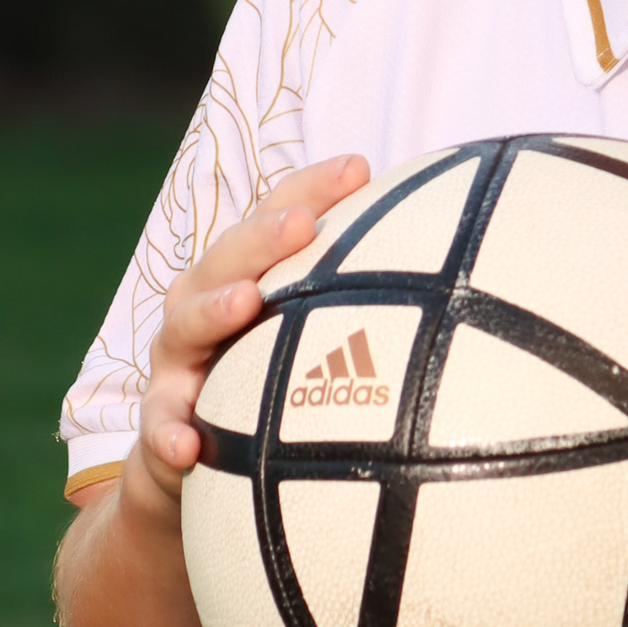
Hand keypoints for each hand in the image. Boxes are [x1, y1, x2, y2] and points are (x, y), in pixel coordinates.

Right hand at [122, 154, 370, 529]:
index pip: (278, 215)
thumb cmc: (272, 377)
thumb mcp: (312, 333)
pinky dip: (169, 432)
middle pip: (228, 256)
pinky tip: (188, 446)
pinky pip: (160, 425)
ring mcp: (177, 360)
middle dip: (264, 236)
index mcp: (245, 270)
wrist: (196, 457)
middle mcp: (204, 302)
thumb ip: (364, 300)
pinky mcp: (163, 419)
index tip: (360, 169)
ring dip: (212, 311)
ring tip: (245, 301)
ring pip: (184, 326)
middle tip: (303, 223)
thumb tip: (468, 270)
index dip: (313, 188)